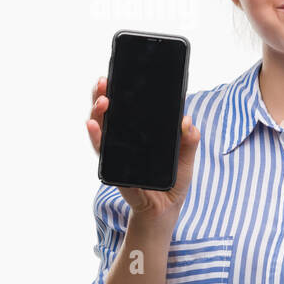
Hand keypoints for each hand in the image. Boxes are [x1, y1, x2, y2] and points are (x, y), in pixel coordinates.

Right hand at [87, 75, 200, 221]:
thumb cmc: (173, 181)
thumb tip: (187, 121)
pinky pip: (104, 153)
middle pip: (109, 114)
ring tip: (102, 100)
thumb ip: (189, 140)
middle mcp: (124, 141)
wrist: (165, 210)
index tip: (115, 74)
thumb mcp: (186, 158)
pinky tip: (94, 126)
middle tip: (103, 81)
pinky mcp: (115, 169)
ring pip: (102, 129)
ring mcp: (117, 154)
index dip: (119, 91)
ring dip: (98, 113)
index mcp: (140, 133)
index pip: (127, 108)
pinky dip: (98, 139)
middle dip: (103, 96)